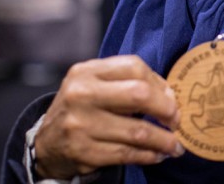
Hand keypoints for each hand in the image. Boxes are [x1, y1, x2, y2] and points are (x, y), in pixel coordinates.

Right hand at [34, 56, 183, 179]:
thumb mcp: (97, 84)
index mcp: (87, 71)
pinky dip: (148, 156)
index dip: (160, 84)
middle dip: (167, 110)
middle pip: (139, 95)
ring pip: (137, 131)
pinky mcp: (83, 152)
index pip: (134, 67)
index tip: (172, 100)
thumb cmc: (83, 108)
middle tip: (177, 121)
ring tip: (174, 145)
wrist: (46, 143)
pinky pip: (127, 154)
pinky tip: (157, 155)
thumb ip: (129, 82)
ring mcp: (80, 124)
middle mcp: (81, 94)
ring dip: (163, 140)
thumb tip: (171, 96)